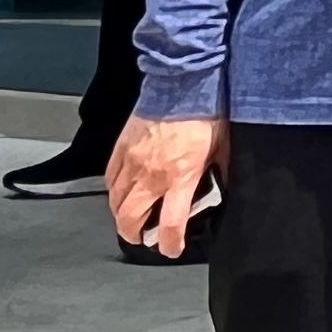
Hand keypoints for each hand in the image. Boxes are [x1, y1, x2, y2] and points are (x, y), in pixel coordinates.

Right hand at [107, 113, 227, 257]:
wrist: (183, 82)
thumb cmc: (207, 112)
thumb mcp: (221, 148)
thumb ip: (217, 172)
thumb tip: (218, 186)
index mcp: (180, 177)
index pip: (171, 224)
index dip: (170, 244)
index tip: (171, 249)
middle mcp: (152, 175)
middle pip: (130, 220)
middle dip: (134, 235)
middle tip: (143, 237)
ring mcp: (133, 162)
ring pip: (115, 202)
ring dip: (121, 214)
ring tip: (131, 216)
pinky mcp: (122, 148)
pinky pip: (110, 178)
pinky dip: (114, 190)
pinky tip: (121, 191)